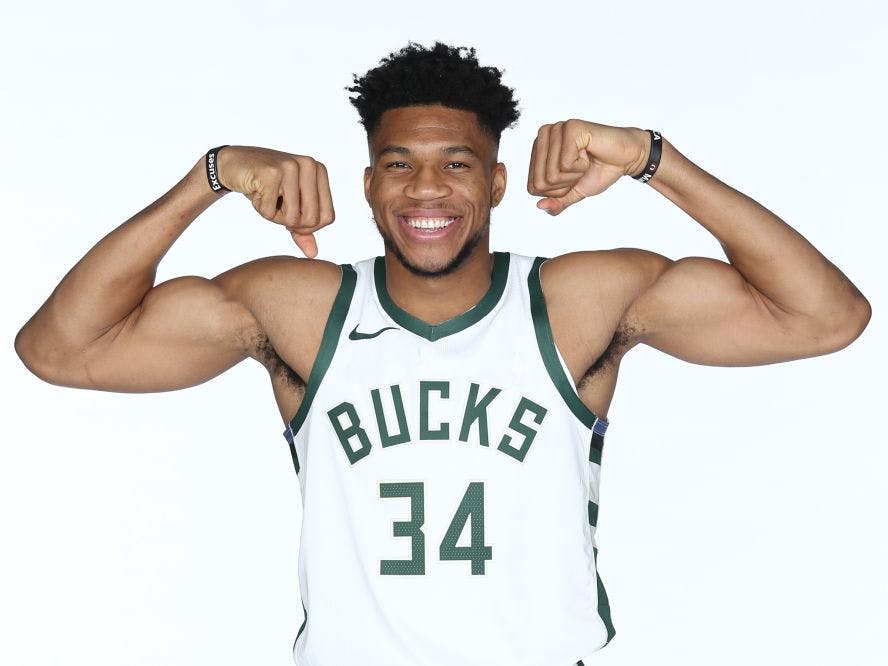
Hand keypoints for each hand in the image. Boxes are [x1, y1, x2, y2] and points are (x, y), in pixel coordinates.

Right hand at [216, 146, 334, 257]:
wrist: (233, 164)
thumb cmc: (265, 186)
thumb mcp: (289, 207)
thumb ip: (303, 229)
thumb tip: (313, 254)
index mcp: (320, 171)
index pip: (327, 217)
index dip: (307, 227)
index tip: (290, 215)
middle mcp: (310, 165)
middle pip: (311, 220)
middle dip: (290, 222)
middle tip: (276, 206)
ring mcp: (291, 166)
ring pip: (292, 218)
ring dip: (273, 216)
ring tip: (265, 197)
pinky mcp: (272, 172)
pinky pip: (270, 212)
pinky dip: (260, 208)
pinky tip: (256, 191)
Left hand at [527, 120, 649, 214]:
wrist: (626, 159)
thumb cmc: (599, 171)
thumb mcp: (573, 192)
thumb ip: (556, 201)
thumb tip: (539, 206)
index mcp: (539, 150)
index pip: (533, 187)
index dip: (556, 192)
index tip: (572, 178)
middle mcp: (544, 136)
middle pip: (540, 182)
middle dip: (564, 185)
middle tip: (580, 171)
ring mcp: (556, 130)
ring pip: (551, 174)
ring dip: (574, 176)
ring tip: (585, 161)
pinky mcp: (570, 127)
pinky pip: (566, 163)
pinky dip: (581, 166)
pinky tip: (589, 153)